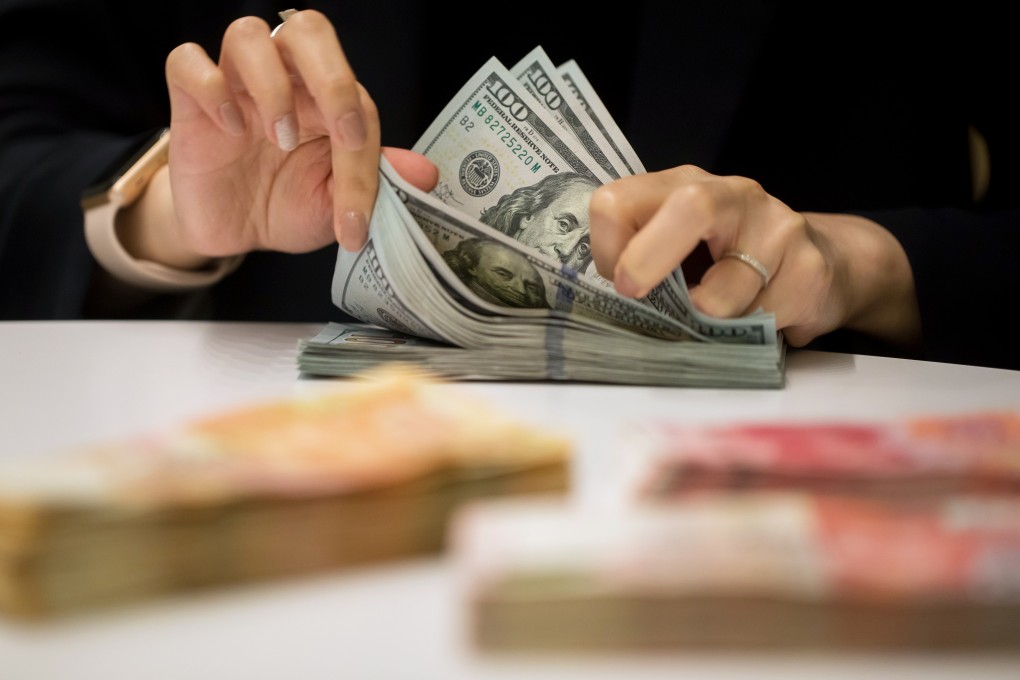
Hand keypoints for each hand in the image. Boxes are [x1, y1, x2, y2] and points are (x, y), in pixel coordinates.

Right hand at [151, 9, 435, 265]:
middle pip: (308, 30)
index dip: (363, 153)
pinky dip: (211, 88)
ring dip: (272, 85)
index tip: (355, 214)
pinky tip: (230, 130)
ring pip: (248, 33)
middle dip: (333, 76)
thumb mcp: (335, 204)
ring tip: (280, 139)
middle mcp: (285, 79)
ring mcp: (236, 85)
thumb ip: (376, 186)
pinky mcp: (189, 101)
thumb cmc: (288, 205)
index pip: (356, 97)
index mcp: (327, 100)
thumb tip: (425, 174)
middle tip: (341, 132)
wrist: (235, 232)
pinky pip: (187, 61)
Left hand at [588, 164, 920, 348]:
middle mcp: (733, 195)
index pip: (620, 200)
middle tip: (635, 293)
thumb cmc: (735, 259)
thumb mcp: (682, 248)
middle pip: (689, 207)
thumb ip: (644, 257)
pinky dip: (749, 333)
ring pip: (726, 290)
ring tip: (717, 320)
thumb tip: (605, 299)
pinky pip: (762, 318)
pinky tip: (760, 320)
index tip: (615, 279)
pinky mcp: (810, 270)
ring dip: (708, 321)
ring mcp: (778, 228)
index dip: (606, 247)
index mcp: (684, 187)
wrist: (827, 264)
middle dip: (651, 258)